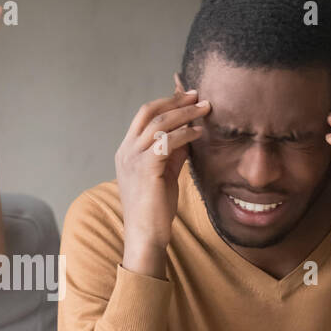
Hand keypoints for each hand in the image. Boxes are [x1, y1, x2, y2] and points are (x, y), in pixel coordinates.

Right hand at [116, 86, 209, 275]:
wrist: (145, 234)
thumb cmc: (155, 208)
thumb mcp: (164, 173)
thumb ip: (172, 153)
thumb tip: (189, 133)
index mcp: (127, 151)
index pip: (144, 116)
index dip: (166, 103)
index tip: (187, 97)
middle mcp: (126, 151)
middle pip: (149, 112)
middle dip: (175, 101)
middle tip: (198, 95)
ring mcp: (133, 159)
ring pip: (158, 123)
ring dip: (185, 113)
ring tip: (205, 108)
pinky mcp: (145, 169)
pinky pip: (166, 142)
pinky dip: (184, 134)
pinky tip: (199, 133)